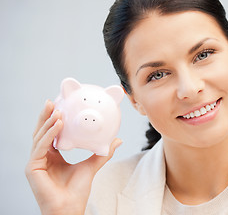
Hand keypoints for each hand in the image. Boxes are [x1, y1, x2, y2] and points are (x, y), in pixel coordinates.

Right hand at [25, 100, 121, 214]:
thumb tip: (117, 140)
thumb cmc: (78, 190)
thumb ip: (102, 153)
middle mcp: (42, 157)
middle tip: (52, 101)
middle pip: (42, 132)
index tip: (60, 106)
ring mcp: (35, 162)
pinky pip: (41, 146)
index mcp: (52, 156)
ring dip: (48, 122)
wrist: (71, 207)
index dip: (54, 120)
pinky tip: (57, 125)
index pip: (51, 134)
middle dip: (46, 116)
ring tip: (57, 111)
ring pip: (40, 137)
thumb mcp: (92, 165)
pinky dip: (49, 134)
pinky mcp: (32, 168)